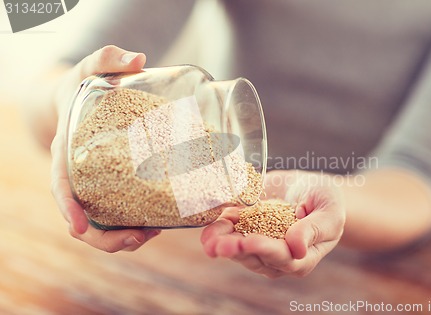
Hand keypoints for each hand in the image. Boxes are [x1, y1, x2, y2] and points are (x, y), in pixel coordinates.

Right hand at [50, 45, 160, 251]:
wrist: (80, 100)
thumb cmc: (83, 86)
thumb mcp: (90, 68)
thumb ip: (108, 58)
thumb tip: (139, 58)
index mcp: (64, 152)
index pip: (60, 185)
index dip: (68, 209)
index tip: (79, 227)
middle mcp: (77, 176)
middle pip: (81, 220)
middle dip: (107, 238)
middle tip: (141, 236)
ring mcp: (93, 186)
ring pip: (101, 226)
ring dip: (125, 238)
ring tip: (156, 232)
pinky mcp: (110, 187)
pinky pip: (116, 216)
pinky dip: (134, 226)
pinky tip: (159, 222)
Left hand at [201, 170, 345, 277]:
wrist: (311, 189)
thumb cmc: (327, 202)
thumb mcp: (329, 212)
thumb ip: (315, 230)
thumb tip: (296, 248)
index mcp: (302, 257)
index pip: (282, 257)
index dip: (265, 249)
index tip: (249, 241)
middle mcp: (278, 256)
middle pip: (254, 257)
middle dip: (235, 250)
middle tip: (219, 244)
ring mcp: (260, 244)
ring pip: (238, 249)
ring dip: (221, 243)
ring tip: (208, 238)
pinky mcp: (246, 230)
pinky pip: (230, 233)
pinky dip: (218, 229)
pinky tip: (208, 226)